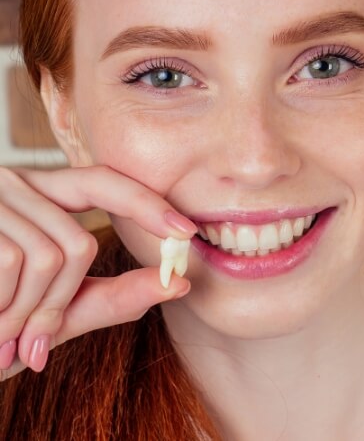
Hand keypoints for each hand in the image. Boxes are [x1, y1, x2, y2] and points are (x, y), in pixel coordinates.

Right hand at [0, 165, 195, 379]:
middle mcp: (18, 184)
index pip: (105, 181)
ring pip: (57, 256)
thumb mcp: (54, 312)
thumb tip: (178, 282)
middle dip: (62, 302)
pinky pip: (19, 266)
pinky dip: (7, 310)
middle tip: (36, 341)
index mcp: (43, 196)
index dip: (148, 203)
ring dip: (29, 315)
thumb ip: (112, 297)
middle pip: (81, 238)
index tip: (186, 232)